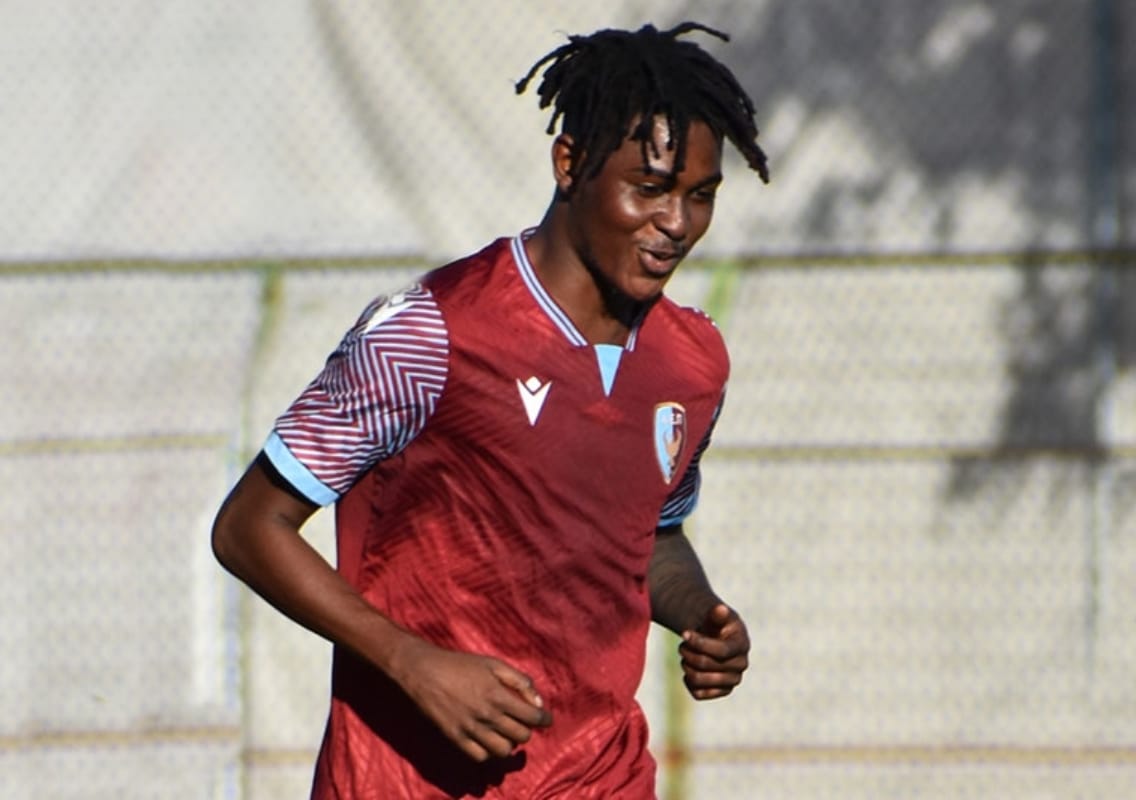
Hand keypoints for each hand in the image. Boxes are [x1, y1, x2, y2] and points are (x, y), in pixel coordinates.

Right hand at [390, 638, 552, 761]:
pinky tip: (488, 739)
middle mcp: (487, 717)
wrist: (423, 673)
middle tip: (522, 722)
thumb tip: (538, 702)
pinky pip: (480, 757)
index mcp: (499, 696)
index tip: (546, 719)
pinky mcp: (456, 739)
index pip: (533, 718)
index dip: (544, 720)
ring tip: (506, 732)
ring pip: (503, 751)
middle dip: (527, 730)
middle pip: (521, 737)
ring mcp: (471, 730)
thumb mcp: (493, 664)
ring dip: (509, 743)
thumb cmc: (460, 665)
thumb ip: (519, 681)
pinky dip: (489, 751)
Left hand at [678, 603, 748, 699]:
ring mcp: (732, 680)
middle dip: (688, 652)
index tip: (684, 633)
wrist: (716, 638)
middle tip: (682, 645)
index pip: (720, 651)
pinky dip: (689, 682)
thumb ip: (717, 614)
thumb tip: (720, 609)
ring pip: (699, 680)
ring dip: (686, 666)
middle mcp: (741, 665)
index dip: (699, 643)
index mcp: (741, 645)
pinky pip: (699, 694)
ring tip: (685, 655)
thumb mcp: (717, 616)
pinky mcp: (722, 691)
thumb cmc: (716, 624)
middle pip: (705, 665)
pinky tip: (689, 670)